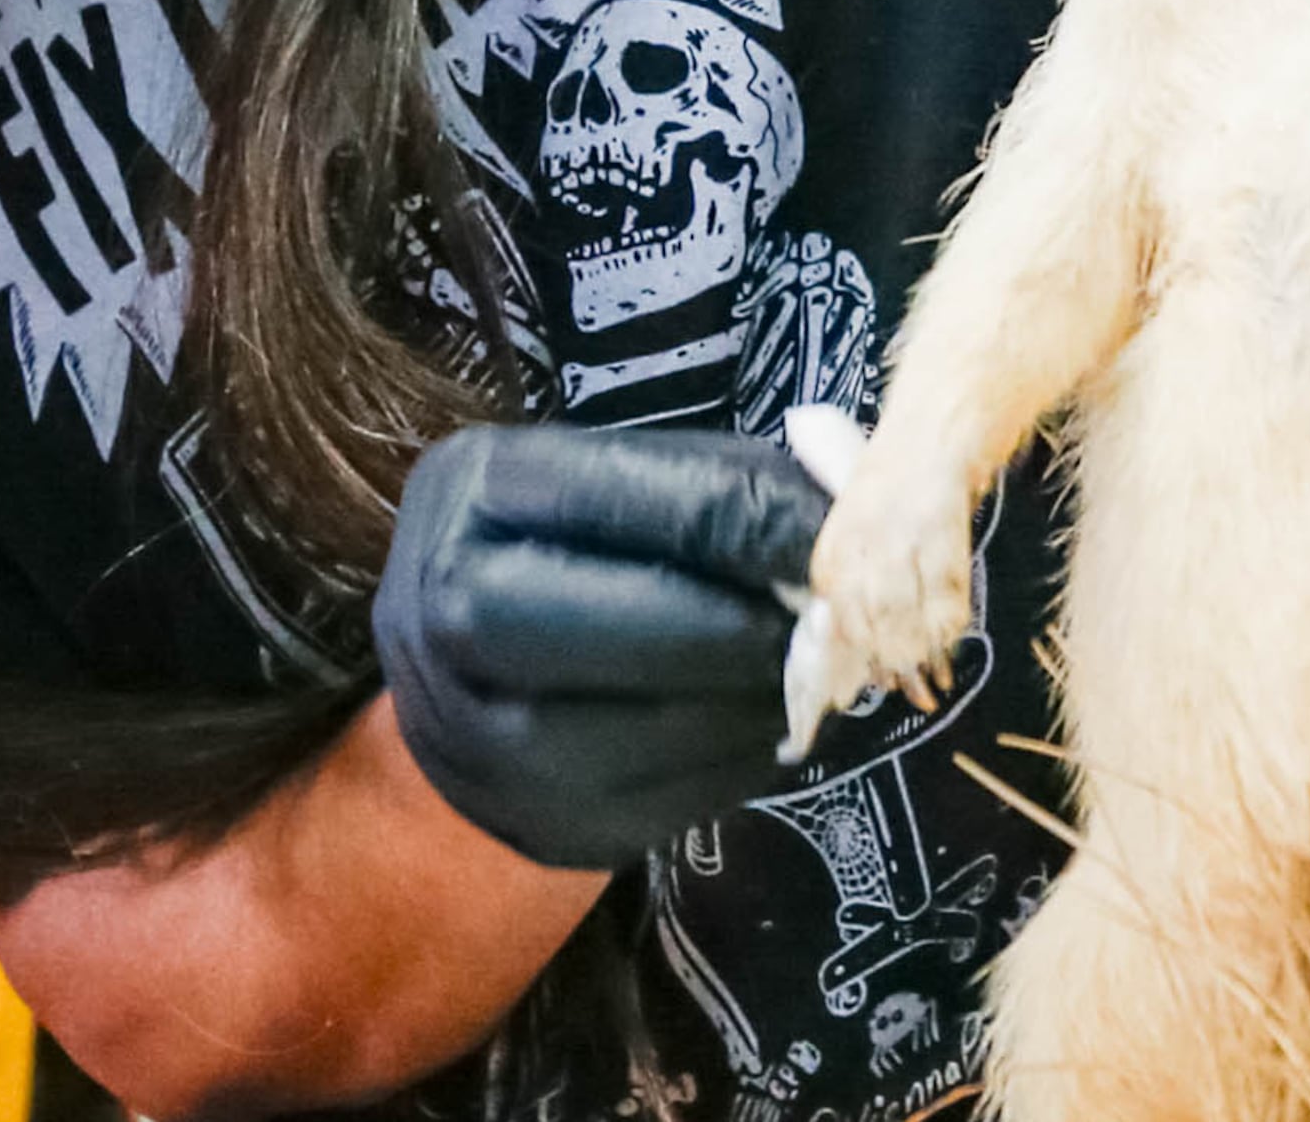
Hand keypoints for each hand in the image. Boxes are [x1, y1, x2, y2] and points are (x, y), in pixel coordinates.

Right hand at [374, 424, 826, 869]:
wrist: (456, 688)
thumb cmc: (559, 552)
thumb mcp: (609, 481)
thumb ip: (722, 482)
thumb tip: (853, 503)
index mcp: (480, 494)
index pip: (637, 503)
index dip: (756, 522)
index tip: (844, 536)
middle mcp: (455, 616)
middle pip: (630, 628)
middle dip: (750, 627)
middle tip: (831, 620)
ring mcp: (490, 741)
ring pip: (661, 730)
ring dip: (764, 699)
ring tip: (812, 669)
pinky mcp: (546, 828)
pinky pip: (680, 802)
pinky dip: (746, 756)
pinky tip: (766, 716)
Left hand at [794, 406, 977, 735]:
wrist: (941, 419)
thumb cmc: (899, 474)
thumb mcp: (863, 522)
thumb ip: (861, 576)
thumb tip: (869, 641)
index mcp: (837, 538)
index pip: (837, 609)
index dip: (853, 654)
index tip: (867, 686)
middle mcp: (861, 536)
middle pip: (868, 616)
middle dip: (889, 662)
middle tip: (910, 692)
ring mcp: (901, 529)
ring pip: (902, 608)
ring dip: (918, 650)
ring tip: (933, 679)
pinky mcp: (942, 521)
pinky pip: (945, 585)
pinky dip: (950, 620)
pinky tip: (953, 639)